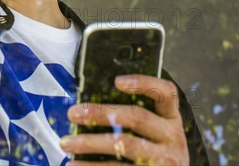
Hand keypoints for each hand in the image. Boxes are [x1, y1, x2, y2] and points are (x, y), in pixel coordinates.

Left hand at [60, 75, 189, 164]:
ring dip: (90, 142)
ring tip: (66, 143)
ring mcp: (165, 159)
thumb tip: (88, 106)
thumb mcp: (154, 131)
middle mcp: (172, 136)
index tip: (117, 81)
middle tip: (73, 113)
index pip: (166, 93)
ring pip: (124, 145)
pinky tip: (75, 165)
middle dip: (100, 113)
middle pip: (136, 117)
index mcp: (170, 118)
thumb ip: (132, 118)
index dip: (144, 83)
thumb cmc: (155, 151)